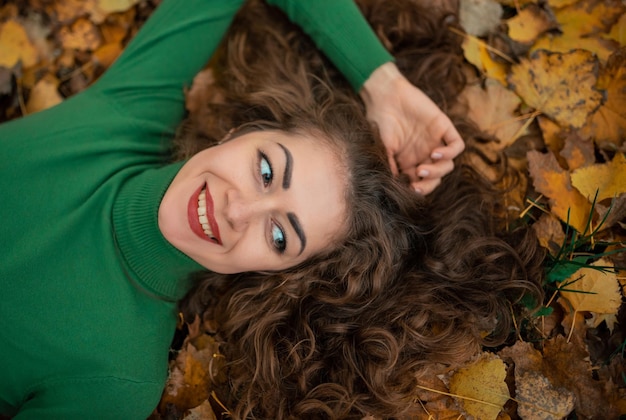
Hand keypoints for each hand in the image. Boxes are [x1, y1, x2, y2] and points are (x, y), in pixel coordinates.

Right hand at [360, 62, 464, 193]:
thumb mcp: (383, 148)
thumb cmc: (380, 121)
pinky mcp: (444, 127)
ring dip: (437, 172)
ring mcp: (435, 141)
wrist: (385, 95)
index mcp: (410, 162)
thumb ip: (390, 166)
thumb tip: (394, 187)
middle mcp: (424, 154)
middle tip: (417, 181)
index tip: (410, 189)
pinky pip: (456, 146)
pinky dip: (449, 153)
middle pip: (436, 177)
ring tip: (422, 168)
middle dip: (429, 184)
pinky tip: (435, 153)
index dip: (419, 189)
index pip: (422, 182)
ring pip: (447, 165)